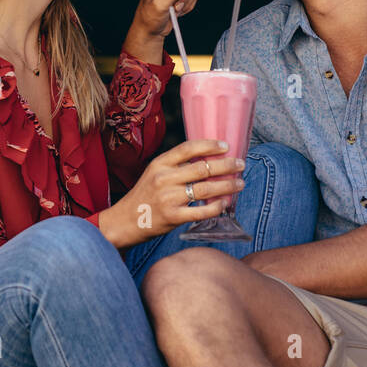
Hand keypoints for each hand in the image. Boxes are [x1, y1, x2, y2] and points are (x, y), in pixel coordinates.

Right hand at [104, 140, 243, 247]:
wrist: (125, 221)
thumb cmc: (144, 196)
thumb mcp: (154, 173)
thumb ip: (175, 166)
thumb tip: (206, 158)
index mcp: (160, 163)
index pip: (188, 148)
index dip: (210, 145)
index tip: (226, 146)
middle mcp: (164, 178)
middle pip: (202, 168)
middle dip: (226, 165)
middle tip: (240, 164)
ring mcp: (169, 198)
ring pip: (206, 188)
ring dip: (227, 185)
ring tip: (240, 183)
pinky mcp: (173, 217)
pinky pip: (202, 211)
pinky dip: (217, 207)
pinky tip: (225, 203)